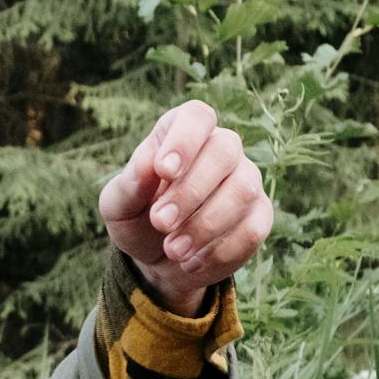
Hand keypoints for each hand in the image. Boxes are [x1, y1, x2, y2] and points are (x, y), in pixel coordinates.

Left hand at [100, 101, 272, 314]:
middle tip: (160, 222)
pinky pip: (252, 229)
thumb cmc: (138, 219)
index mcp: (182, 134)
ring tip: (172, 249)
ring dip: (204, 225)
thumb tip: (149, 163)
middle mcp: (222, 149)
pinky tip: (191, 262)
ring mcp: (246, 180)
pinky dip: (218, 252)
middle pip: (224, 151)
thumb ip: (130, 184)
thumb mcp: (119, 205)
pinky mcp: (259, 216)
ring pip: (243, 191)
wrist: (158, 261)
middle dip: (190, 192)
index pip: (197, 116)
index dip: (184, 139)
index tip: (163, 170)